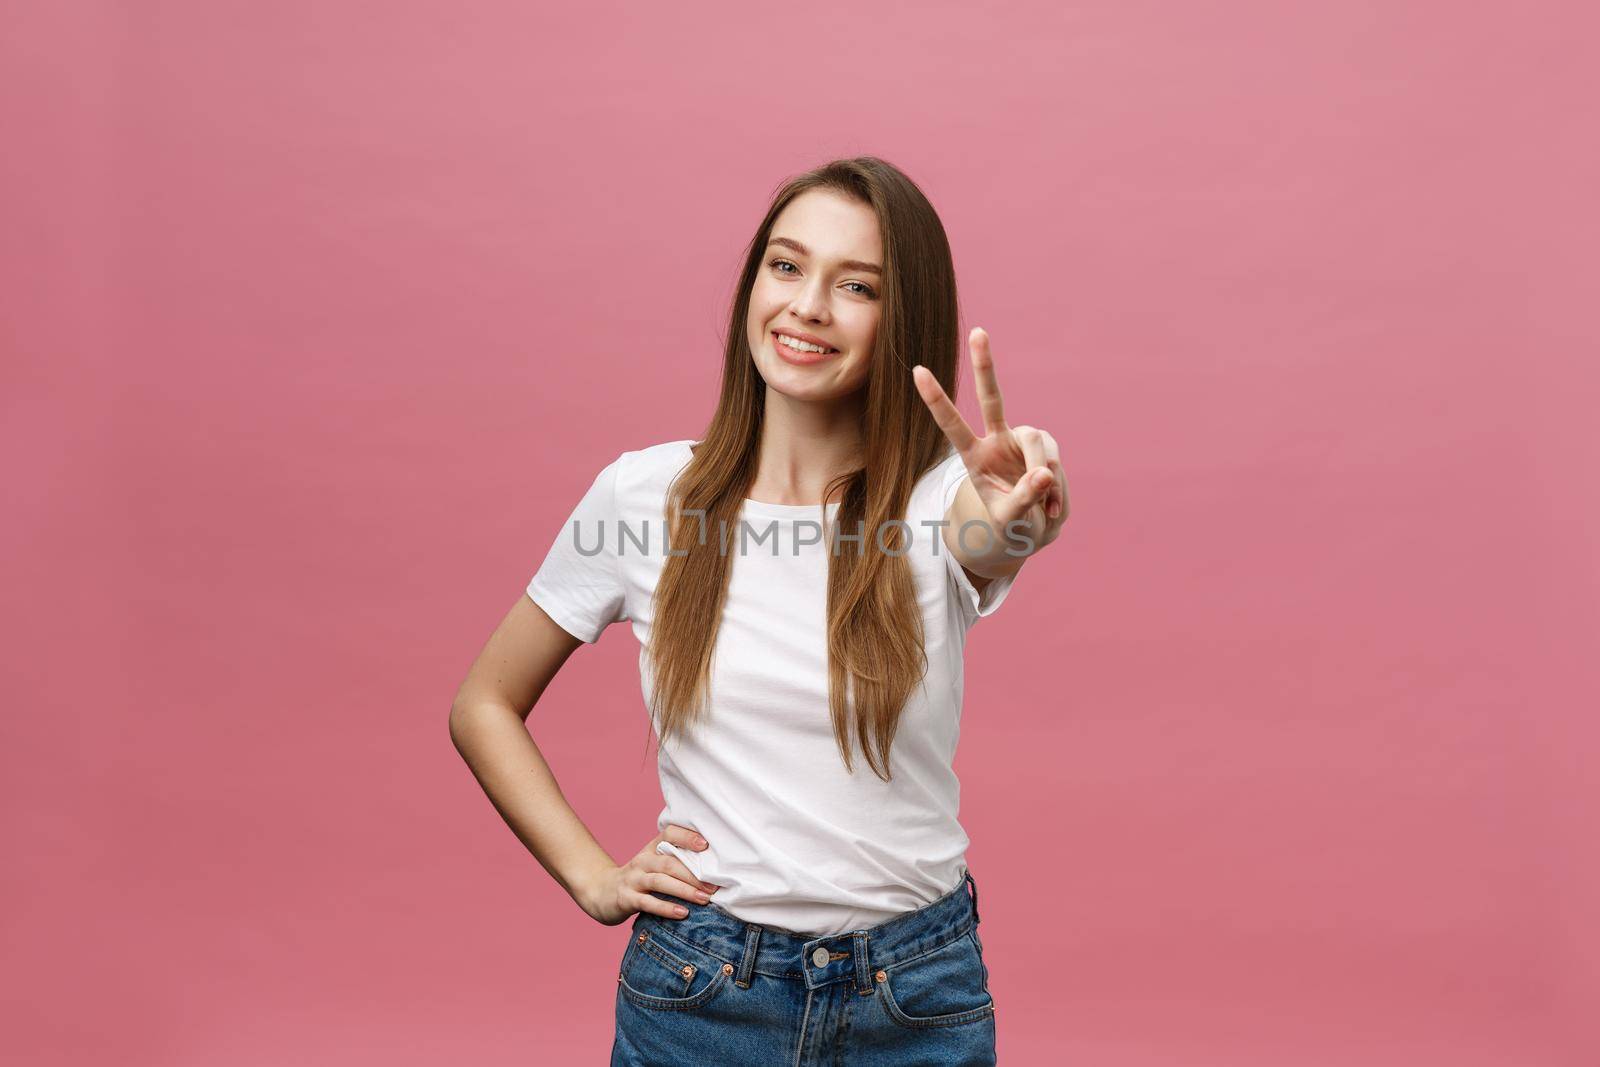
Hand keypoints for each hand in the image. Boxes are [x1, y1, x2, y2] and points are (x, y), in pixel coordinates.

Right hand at [578, 824, 721, 926]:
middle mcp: (642, 861)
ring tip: (704, 899)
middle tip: (715, 886)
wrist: (601, 892)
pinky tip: (683, 913)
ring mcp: (633, 879)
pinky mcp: (626, 898)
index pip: (669, 834)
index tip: (706, 845)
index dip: (687, 837)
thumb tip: (714, 868)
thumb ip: (676, 862)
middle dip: (694, 874)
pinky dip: (666, 908)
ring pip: (660, 881)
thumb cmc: (639, 879)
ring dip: (684, 890)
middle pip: (669, 863)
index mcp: (651, 849)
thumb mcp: (654, 865)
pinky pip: (648, 902)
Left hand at [913, 326, 1067, 560]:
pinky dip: (1056, 486)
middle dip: (985, 365)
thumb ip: (1023, 498)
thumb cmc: (1010, 524)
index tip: (917, 370)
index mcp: (973, 457)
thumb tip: (1044, 473)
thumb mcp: (1009, 519)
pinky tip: (1051, 506)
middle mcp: (996, 440)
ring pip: (1037, 441)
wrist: (1031, 530)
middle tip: (978, 332)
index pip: (951, 425)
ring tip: (1043, 507)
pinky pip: (1054, 458)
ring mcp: (1021, 441)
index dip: (936, 399)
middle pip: (992, 398)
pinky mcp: (1044, 447)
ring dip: (1043, 474)